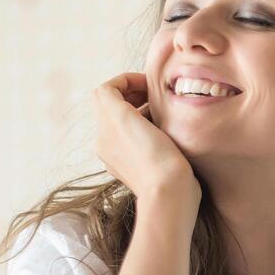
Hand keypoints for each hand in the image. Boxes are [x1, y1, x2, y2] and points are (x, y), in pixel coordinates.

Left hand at [92, 72, 200, 206]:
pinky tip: (164, 132)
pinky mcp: (134, 169)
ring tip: (163, 112)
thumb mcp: (125, 117)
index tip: (150, 83)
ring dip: (142, 111)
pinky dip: (146, 129)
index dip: (128, 80)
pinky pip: (133, 140)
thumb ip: (111, 96)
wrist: (169, 194)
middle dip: (135, 94)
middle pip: (113, 105)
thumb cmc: (155, 156)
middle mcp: (106, 142)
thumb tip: (114, 88)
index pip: (107, 90)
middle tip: (157, 95)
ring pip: (125, 122)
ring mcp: (119, 157)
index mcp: (104, 128)